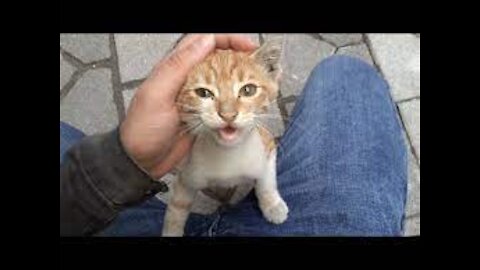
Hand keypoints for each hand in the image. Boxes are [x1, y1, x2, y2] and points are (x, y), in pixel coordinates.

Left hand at [120, 34, 256, 178]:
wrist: (141, 162)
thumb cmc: (143, 129)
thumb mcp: (158, 93)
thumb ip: (179, 65)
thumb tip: (205, 40)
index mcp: (174, 67)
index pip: (204, 40)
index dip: (228, 39)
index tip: (248, 47)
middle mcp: (187, 78)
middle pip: (218, 58)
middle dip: (240, 58)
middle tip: (257, 66)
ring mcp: (197, 97)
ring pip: (223, 79)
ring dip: (240, 82)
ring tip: (255, 86)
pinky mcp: (203, 114)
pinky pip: (223, 103)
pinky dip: (235, 104)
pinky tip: (243, 109)